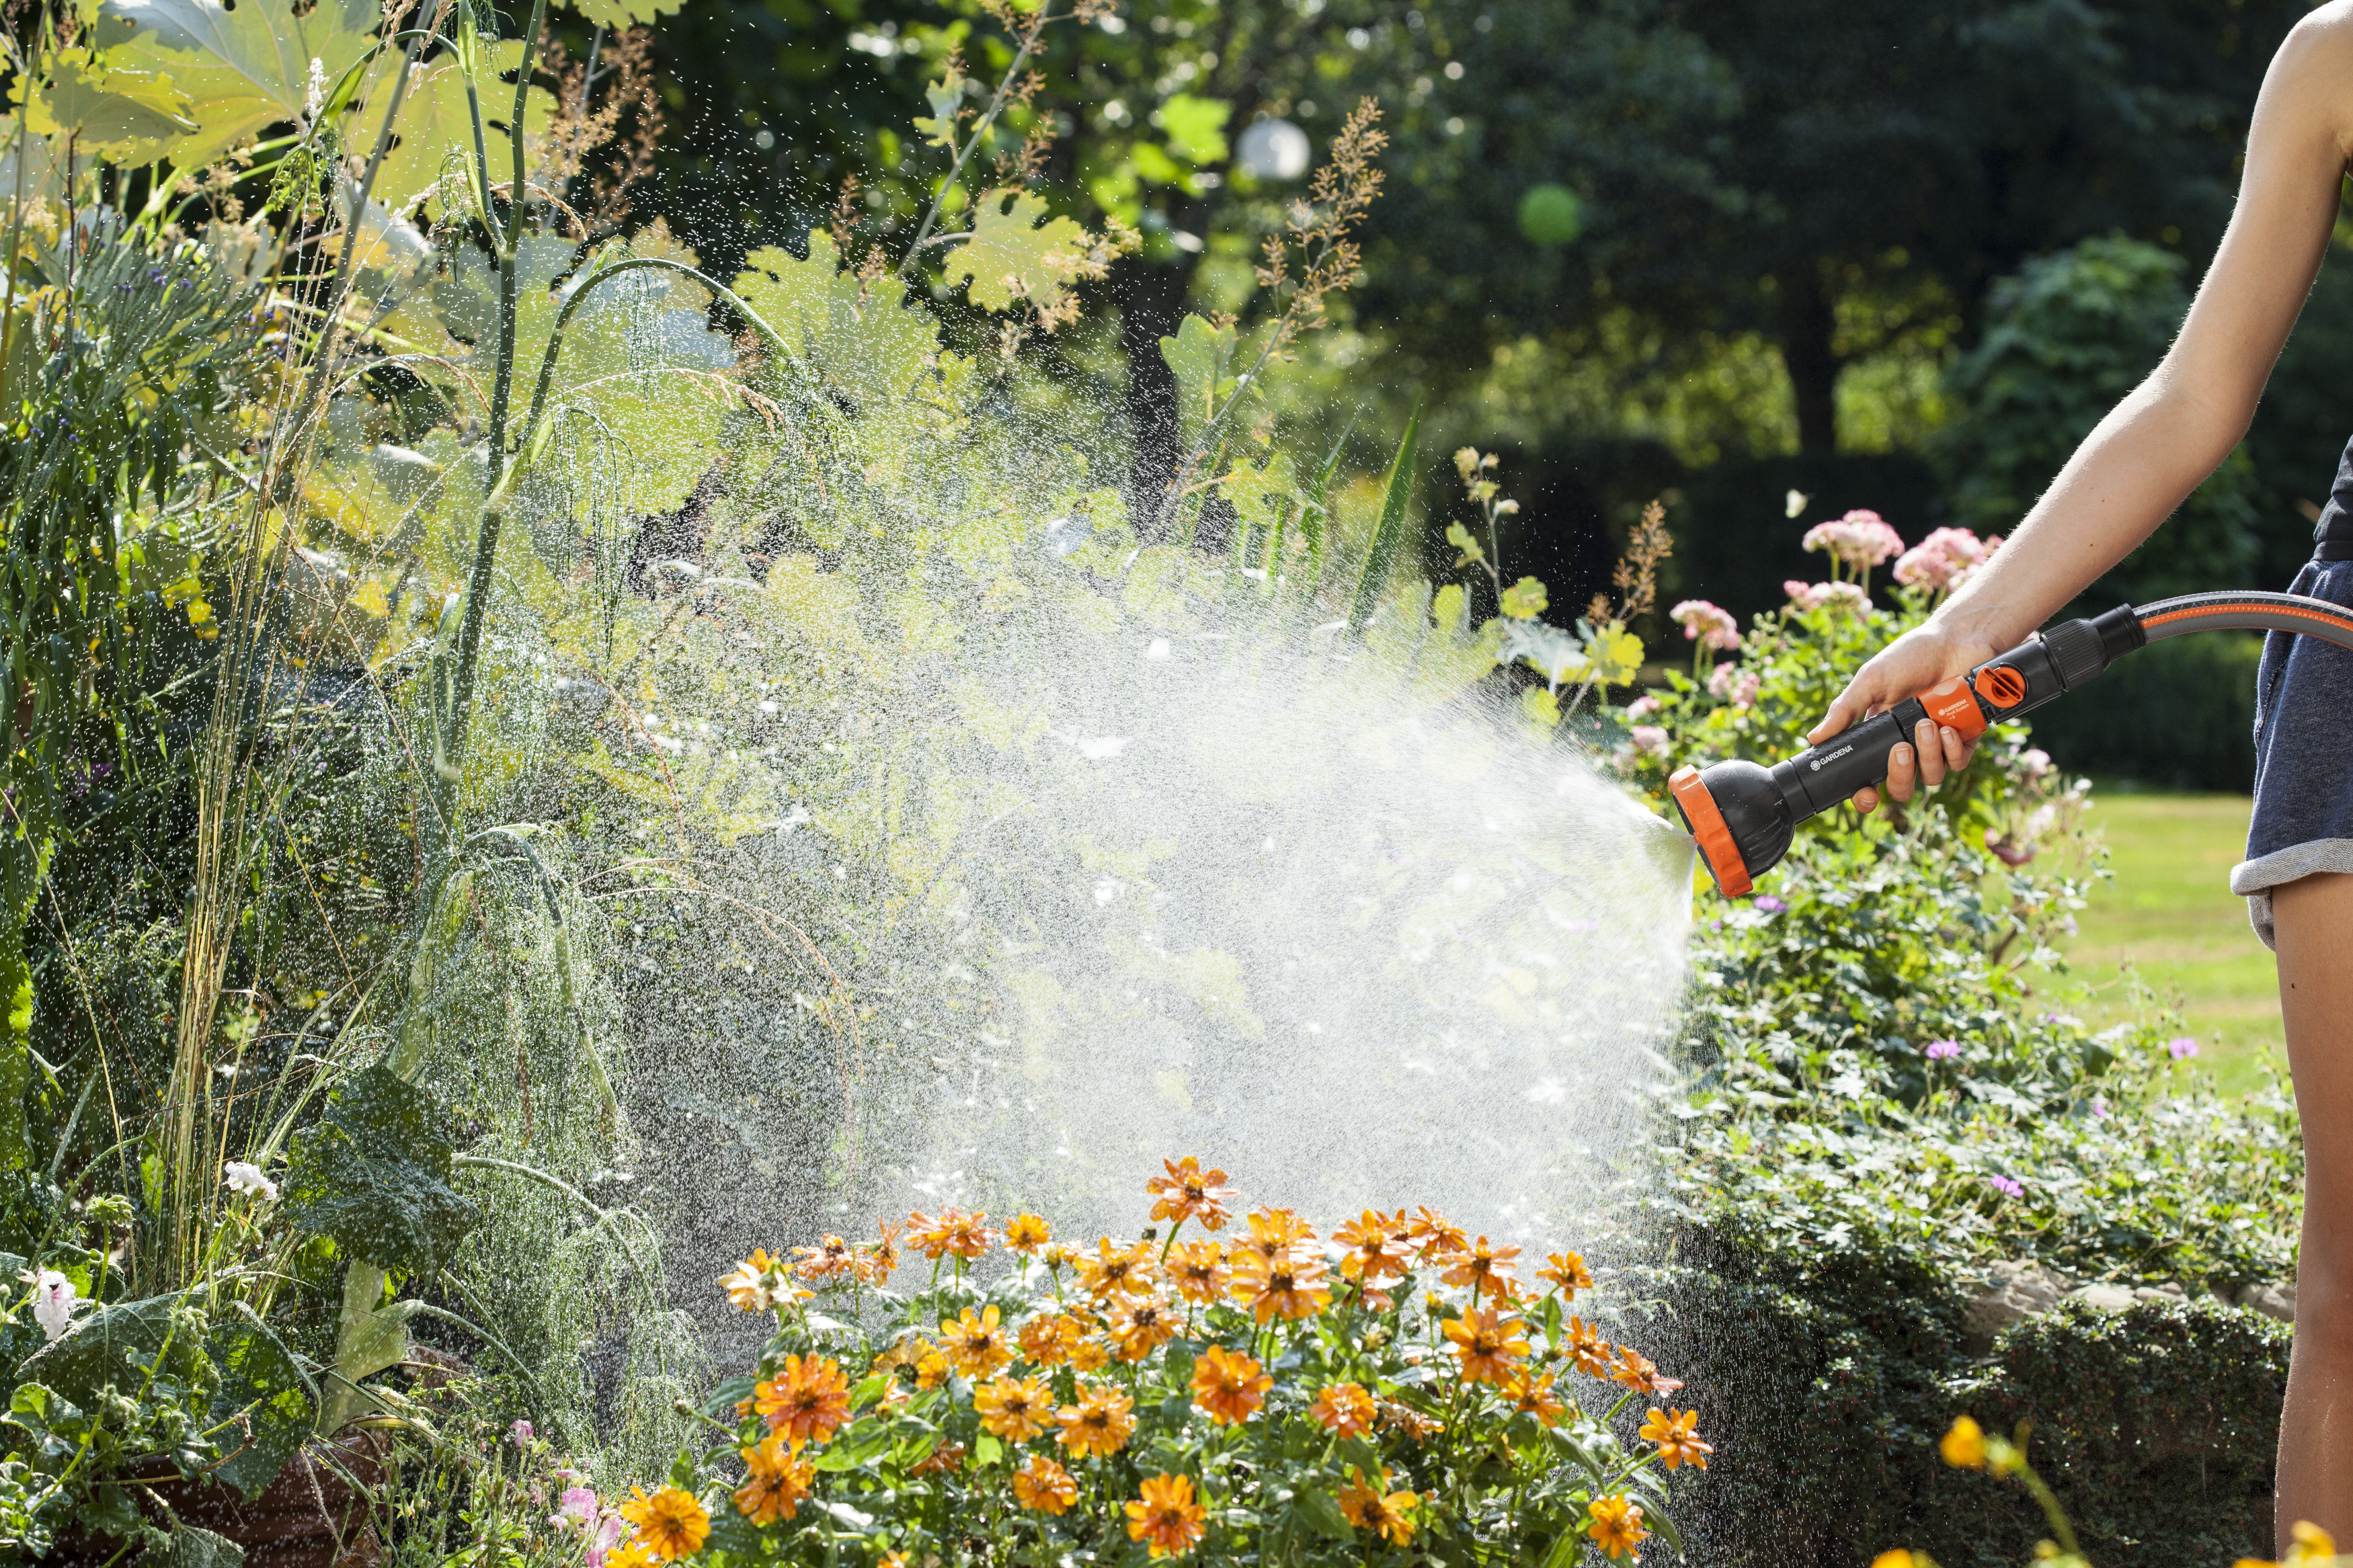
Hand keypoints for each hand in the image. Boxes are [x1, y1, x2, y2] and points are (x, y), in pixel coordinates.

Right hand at [1807, 619, 1997, 814]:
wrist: (1957, 640)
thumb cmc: (1911, 656)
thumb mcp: (1871, 680)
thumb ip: (1845, 710)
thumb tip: (1815, 738)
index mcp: (1879, 736)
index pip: (1868, 777)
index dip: (1865, 795)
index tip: (1867, 795)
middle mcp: (1907, 746)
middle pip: (1899, 787)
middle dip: (1899, 775)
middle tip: (1900, 748)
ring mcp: (1936, 746)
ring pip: (1929, 777)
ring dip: (1928, 755)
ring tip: (1928, 723)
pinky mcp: (1964, 741)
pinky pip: (1958, 764)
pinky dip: (1953, 750)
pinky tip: (1948, 728)